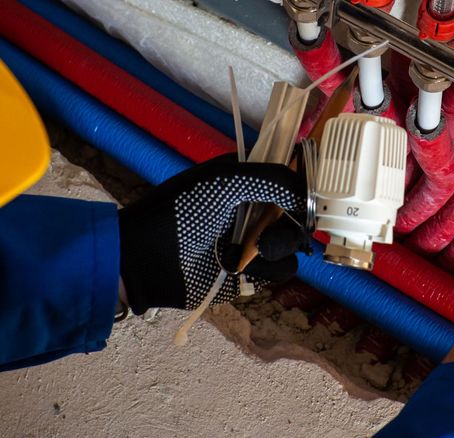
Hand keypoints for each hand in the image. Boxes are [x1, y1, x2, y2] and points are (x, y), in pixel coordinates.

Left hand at [118, 155, 308, 314]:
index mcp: (248, 181)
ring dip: (277, 246)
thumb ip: (274, 179)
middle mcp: (254, 210)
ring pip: (294, 245)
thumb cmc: (182, 209)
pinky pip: (281, 270)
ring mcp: (253, 243)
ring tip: (250, 249)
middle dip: (293, 221)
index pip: (290, 179)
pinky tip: (236, 265)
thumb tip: (307, 198)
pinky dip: (265, 269)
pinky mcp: (250, 274)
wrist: (146, 258)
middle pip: (299, 214)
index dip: (303, 187)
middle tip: (277, 225)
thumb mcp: (228, 180)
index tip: (306, 196)